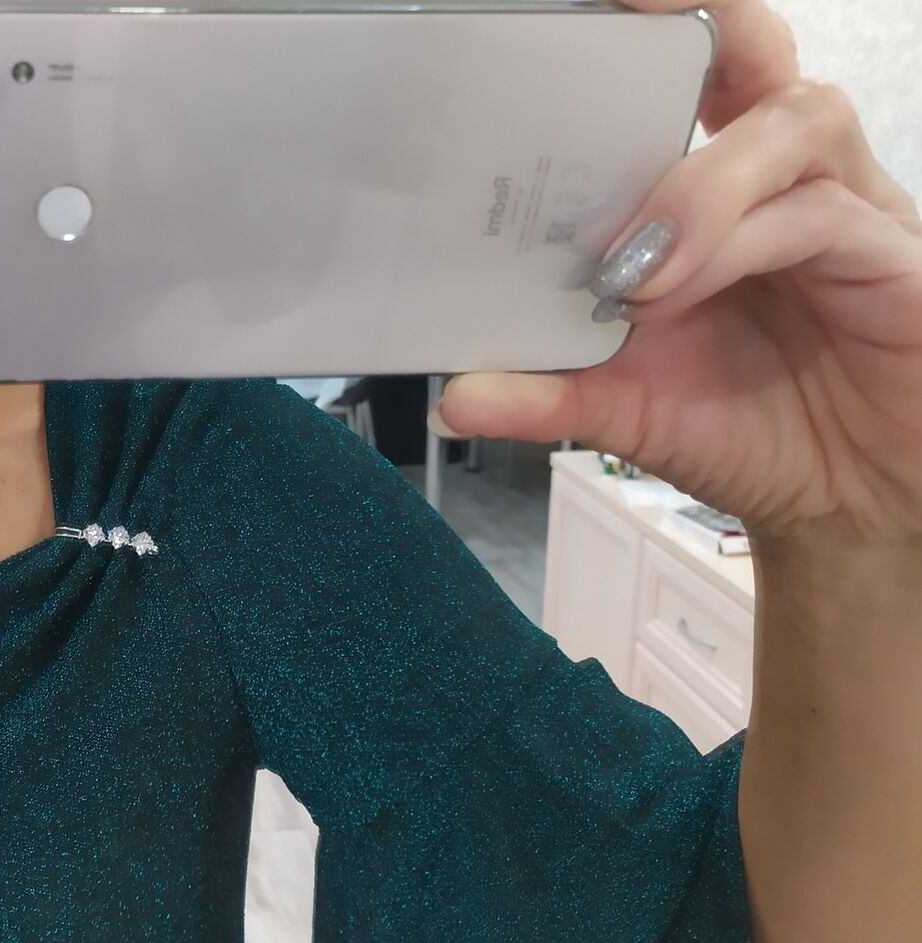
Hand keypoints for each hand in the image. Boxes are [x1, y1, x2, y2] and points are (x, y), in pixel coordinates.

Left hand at [432, 0, 921, 545]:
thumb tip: (452, 395)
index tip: (560, 16)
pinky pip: (820, 214)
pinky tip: (678, 290)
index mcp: (708, 189)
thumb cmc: (743, 427)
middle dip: (693, 18)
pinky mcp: (891, 254)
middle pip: (750, 47)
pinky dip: (736, 244)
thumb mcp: (621, 409)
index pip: (676, 74)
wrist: (843, 506)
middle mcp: (776, 176)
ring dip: (697, 186)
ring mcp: (842, 205)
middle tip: (623, 15)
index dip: (634, 31)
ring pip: (786, 121)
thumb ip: (545, 389)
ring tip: (631, 270)